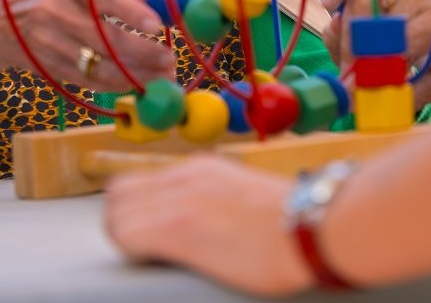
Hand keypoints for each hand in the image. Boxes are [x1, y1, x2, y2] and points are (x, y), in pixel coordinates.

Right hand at [0, 0, 174, 113]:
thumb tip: (158, 0)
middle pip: (104, 37)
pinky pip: (86, 80)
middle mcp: (52, 11)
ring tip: (161, 78)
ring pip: (97, 65)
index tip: (158, 26)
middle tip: (170, 61)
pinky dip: (114, 85)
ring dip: (134, 76)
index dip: (131, 11)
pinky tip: (135, 85)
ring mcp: (47, 42)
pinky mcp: (46, 67)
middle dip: (142, 52)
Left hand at [105, 156, 311, 296]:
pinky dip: (133, 250)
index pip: (139, 181)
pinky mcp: (178, 226)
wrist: (314, 224)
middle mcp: (185, 177)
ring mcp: (180, 199)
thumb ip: (216, 199)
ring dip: (124, 237)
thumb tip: (204, 220)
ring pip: (116, 214)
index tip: (147, 230)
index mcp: (202, 169)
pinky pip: (126, 234)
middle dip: (122, 221)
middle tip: (142, 248)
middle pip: (119, 194)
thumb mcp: (245, 195)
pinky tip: (157, 260)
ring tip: (149, 256)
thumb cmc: (294, 221)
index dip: (136, 208)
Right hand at [323, 0, 430, 105]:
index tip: (350, 92)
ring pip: (359, 4)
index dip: (371, 69)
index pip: (399, 44)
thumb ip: (416, 93)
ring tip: (348, 59)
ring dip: (344, 34)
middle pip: (371, 25)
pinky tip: (330, 5)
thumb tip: (373, 108)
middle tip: (348, 82)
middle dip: (353, 57)